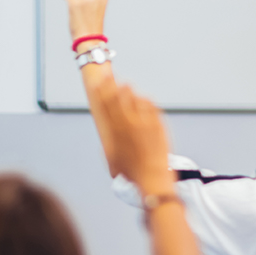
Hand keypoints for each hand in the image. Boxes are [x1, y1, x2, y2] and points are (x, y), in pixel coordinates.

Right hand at [93, 78, 173, 194]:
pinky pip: (150, 106)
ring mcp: (144, 123)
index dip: (101, 91)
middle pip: (118, 97)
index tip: (98, 82)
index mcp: (114, 131)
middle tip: (110, 75)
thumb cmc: (131, 172)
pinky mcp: (157, 125)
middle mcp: (128, 124)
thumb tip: (109, 132)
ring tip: (126, 85)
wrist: (152, 178)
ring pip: (135, 98)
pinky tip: (143, 98)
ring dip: (129, 90)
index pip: (105, 104)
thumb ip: (110, 140)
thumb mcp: (112, 157)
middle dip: (112, 84)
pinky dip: (145, 100)